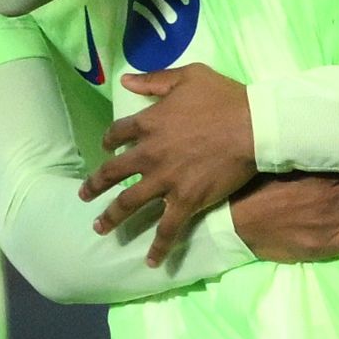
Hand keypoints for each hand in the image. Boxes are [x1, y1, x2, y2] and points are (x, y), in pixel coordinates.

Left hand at [86, 65, 256, 261]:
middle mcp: (149, 155)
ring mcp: (165, 181)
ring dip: (111, 217)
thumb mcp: (188, 76)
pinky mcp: (185, 201)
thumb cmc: (225, 98)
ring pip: (129, 204)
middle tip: (84, 196)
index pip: (117, 133)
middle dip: (96, 186)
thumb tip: (126, 81)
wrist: (254, 127)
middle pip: (112, 173)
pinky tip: (150, 262)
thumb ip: (155, 80)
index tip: (106, 148)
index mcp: (148, 123)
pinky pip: (167, 229)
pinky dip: (158, 247)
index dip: (109, 141)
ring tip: (100, 228)